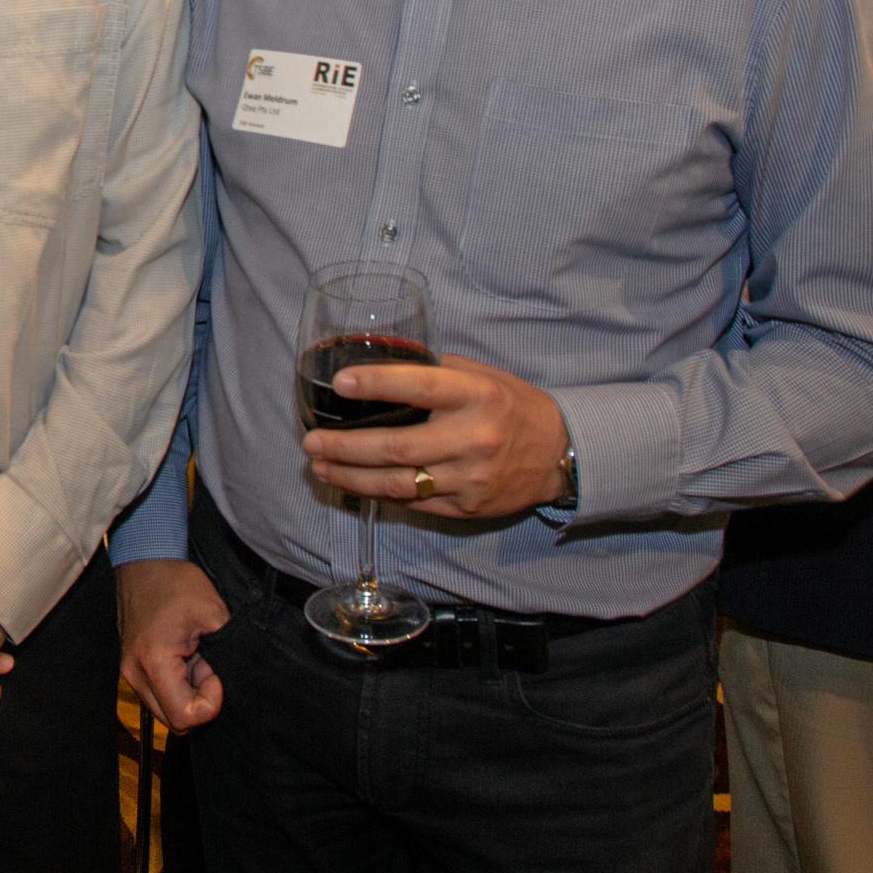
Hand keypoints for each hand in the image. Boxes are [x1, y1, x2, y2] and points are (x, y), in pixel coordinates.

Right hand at [115, 560, 227, 733]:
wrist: (145, 560)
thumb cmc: (176, 582)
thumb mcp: (214, 614)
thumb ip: (227, 654)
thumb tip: (233, 683)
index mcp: (153, 662)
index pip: (184, 717)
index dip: (209, 702)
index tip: (214, 672)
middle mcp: (134, 673)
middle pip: (174, 721)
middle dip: (198, 700)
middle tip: (206, 663)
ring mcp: (130, 671)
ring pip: (166, 710)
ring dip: (188, 693)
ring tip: (195, 657)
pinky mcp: (132, 667)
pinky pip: (159, 694)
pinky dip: (177, 685)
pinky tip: (184, 656)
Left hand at [300, 352, 571, 518]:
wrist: (561, 453)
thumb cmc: (511, 405)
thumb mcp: (481, 376)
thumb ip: (435, 372)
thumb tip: (379, 365)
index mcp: (476, 396)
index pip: (420, 387)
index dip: (377, 385)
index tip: (340, 383)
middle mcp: (473, 438)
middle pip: (397, 447)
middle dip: (346, 446)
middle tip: (310, 442)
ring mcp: (470, 478)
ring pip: (399, 483)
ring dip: (352, 477)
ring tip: (320, 466)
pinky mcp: (467, 507)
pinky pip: (414, 503)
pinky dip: (379, 494)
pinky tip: (352, 483)